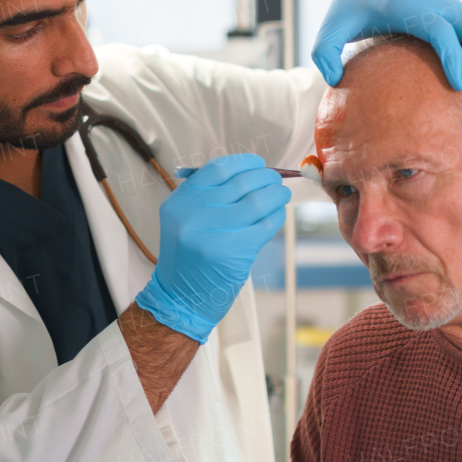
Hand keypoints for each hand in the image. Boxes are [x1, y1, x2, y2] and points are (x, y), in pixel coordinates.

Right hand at [135, 155, 289, 342]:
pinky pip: (264, 226)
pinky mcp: (232, 253)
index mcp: (180, 200)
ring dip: (276, 196)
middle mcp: (193, 214)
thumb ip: (211, 195)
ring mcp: (212, 234)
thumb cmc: (189, 255)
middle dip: (266, 178)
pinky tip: (278, 216)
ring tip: (281, 196)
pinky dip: (276, 217)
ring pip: (257, 202)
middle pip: (241, 183)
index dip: (244, 163)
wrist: (180, 297)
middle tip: (276, 181)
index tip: (259, 164)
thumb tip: (254, 174)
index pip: (218, 169)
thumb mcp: (186, 218)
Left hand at [310, 0, 461, 100]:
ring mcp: (450, 3)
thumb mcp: (331, 27)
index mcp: (408, 7)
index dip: (452, 56)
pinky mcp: (457, 7)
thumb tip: (333, 79)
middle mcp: (436, 3)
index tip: (458, 87)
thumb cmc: (353, 8)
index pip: (440, 30)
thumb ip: (324, 51)